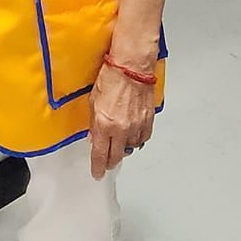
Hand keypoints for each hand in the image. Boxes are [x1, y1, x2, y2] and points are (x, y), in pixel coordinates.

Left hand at [87, 59, 155, 179]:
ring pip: (130, 148)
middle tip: (107, 164)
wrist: (131, 67)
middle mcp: (121, 129)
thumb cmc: (111, 78)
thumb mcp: (93, 101)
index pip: (100, 154)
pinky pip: (142, 138)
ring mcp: (136, 126)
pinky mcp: (148, 121)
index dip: (98, 167)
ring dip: (123, 148)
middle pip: (116, 156)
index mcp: (105, 125)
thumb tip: (95, 136)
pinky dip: (136, 140)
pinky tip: (132, 136)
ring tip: (119, 144)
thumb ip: (94, 122)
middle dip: (110, 162)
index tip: (97, 173)